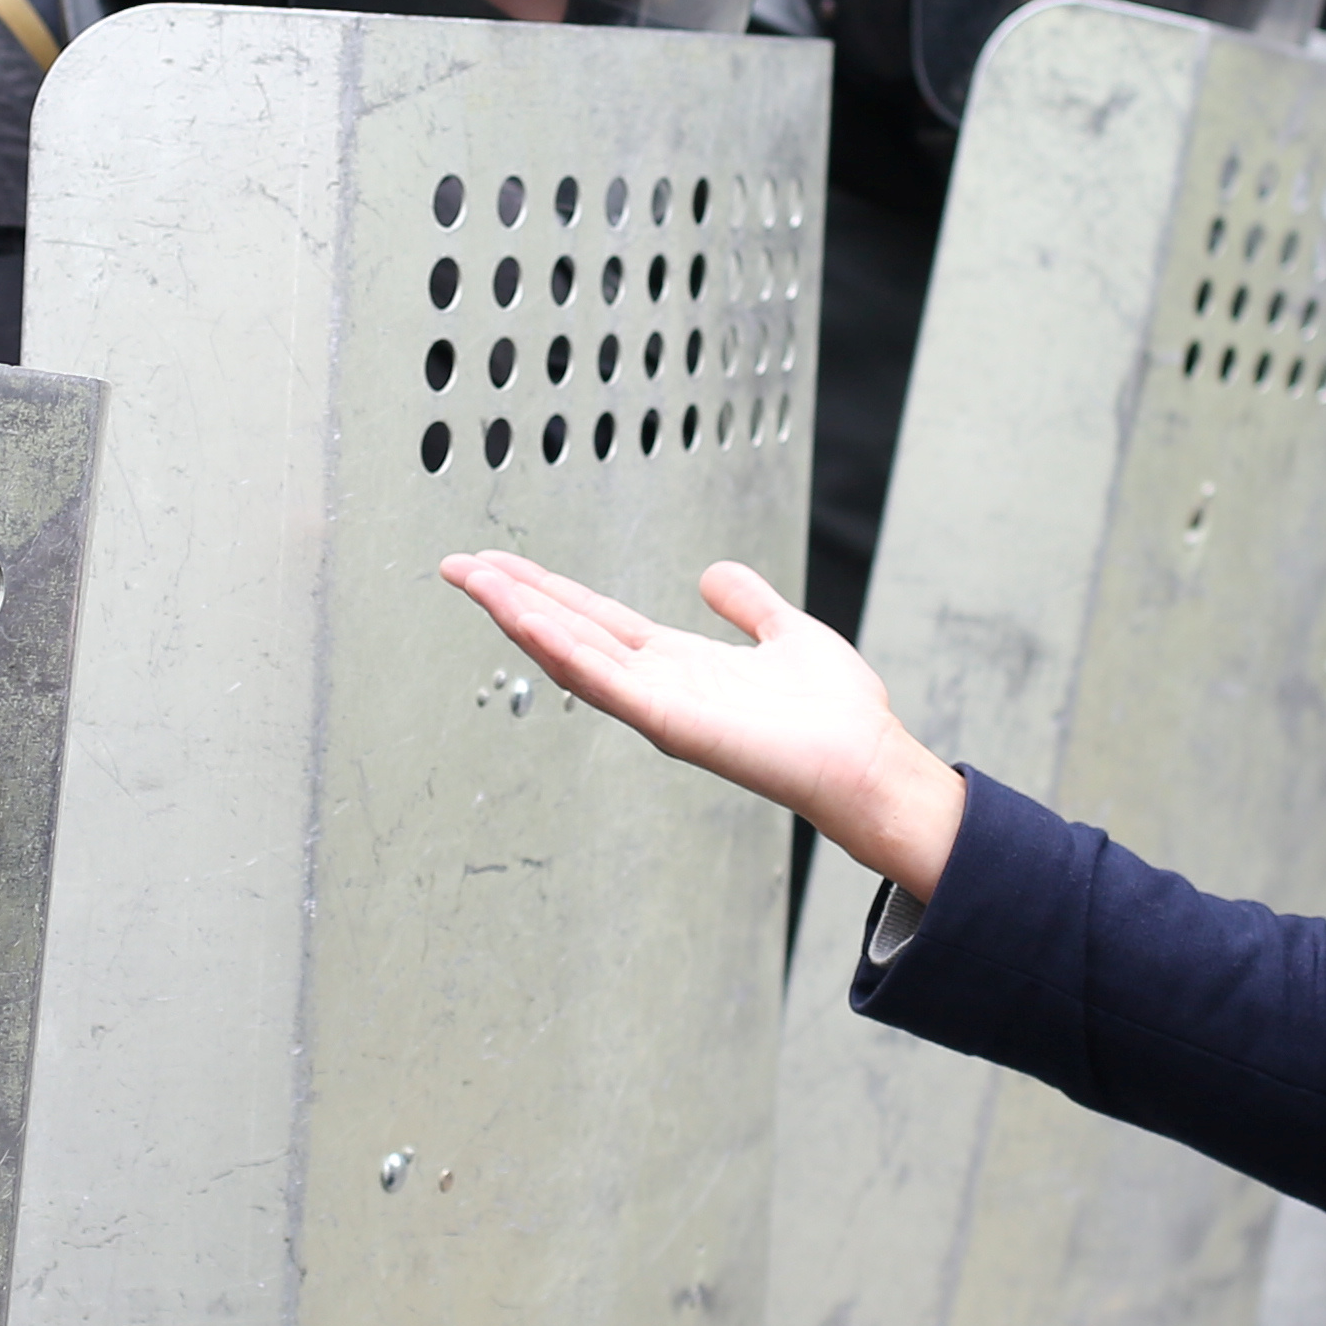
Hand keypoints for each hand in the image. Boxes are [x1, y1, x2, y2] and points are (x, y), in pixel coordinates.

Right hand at [438, 550, 970, 897]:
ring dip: (521, 615)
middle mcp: (658, 686)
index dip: (546, 589)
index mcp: (678, 663)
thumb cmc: (838, 716)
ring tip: (475, 579)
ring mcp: (659, 708)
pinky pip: (608, 682)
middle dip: (512, 597)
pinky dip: (565, 650)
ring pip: (573, 654)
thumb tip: (715, 574)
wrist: (868, 763)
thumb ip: (747, 604)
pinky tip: (528, 620)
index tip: (499, 562)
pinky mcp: (673, 725)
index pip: (595, 619)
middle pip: (568, 632)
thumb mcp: (787, 633)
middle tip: (457, 564)